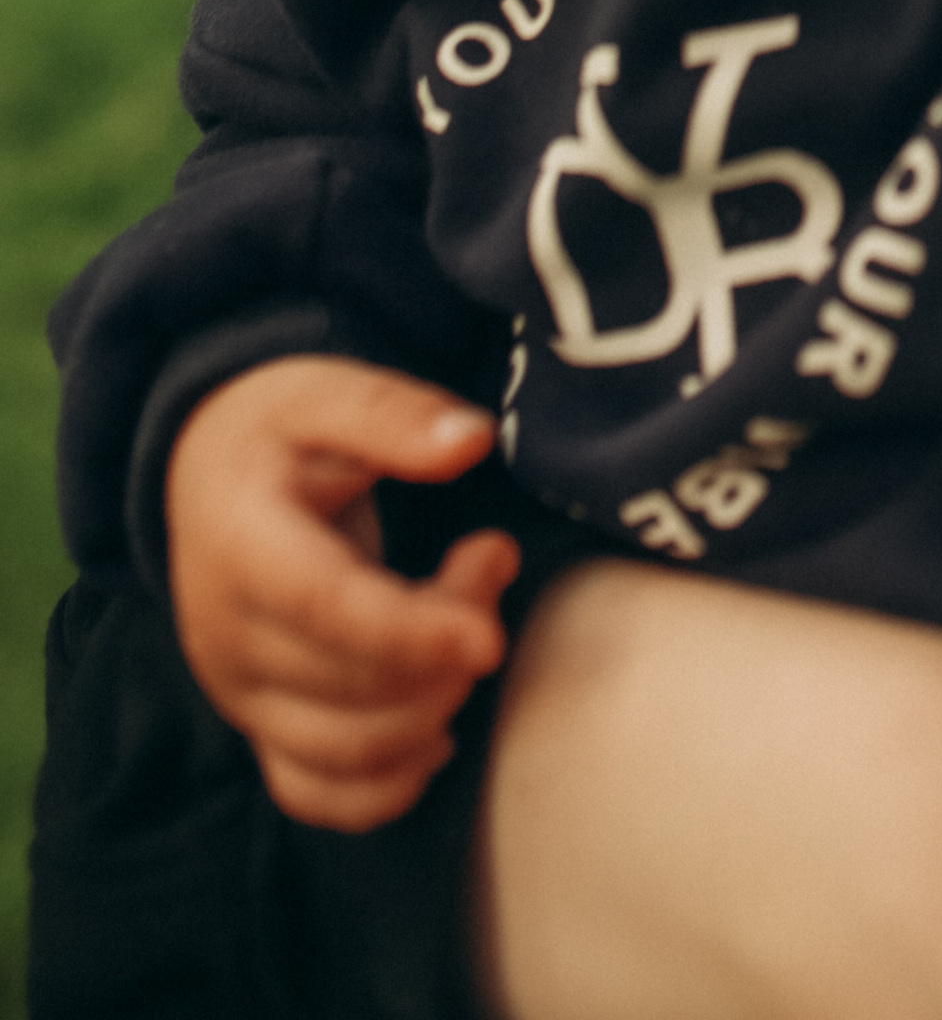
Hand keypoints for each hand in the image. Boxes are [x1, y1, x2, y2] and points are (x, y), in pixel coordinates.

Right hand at [165, 353, 518, 830]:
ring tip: (471, 621)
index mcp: (242, 547)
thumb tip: (469, 442)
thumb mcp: (325, 393)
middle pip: (352, 687)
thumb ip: (393, 415)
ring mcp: (240, 695)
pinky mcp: (260, 728)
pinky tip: (438, 727)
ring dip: (436, 706)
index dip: (412, 633)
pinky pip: (316, 795)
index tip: (487, 636)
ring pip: (347, 752)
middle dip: (449, 641)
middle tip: (494, 556)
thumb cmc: (275, 431)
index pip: (326, 613)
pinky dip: (387, 787)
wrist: (201, 477)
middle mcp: (229, 638)